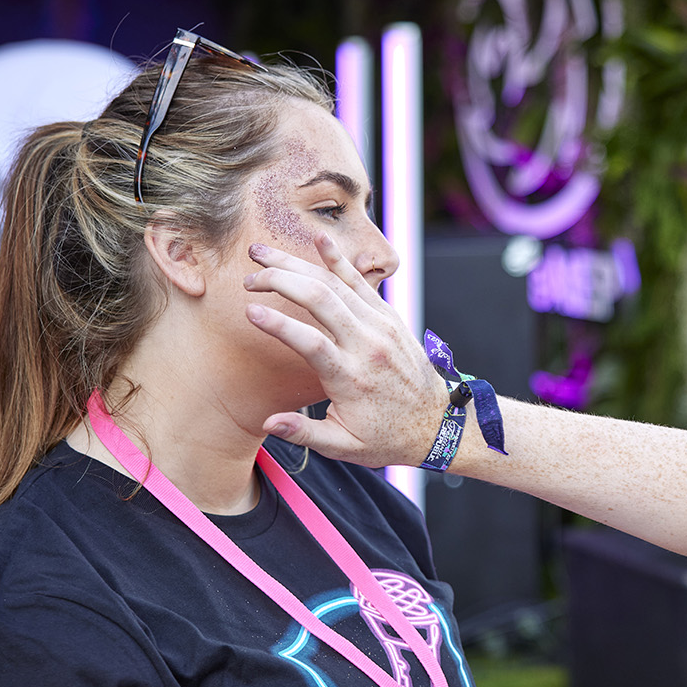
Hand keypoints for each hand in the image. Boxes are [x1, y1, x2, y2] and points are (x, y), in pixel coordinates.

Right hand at [244, 235, 447, 467]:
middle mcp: (367, 345)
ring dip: (297, 266)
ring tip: (263, 254)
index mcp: (351, 378)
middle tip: (248, 278)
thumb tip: (267, 422)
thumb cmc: (387, 438)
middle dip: (280, 281)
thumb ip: (304, 433)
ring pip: (336, 284)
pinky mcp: (389, 317)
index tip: (248, 311)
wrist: (438, 425)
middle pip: (320, 300)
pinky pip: (361, 282)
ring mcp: (381, 327)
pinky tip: (318, 239)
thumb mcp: (345, 447)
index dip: (278, 324)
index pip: (310, 342)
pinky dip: (338, 260)